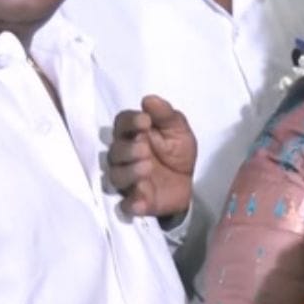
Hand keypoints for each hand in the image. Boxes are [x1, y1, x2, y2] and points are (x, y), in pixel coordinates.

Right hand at [108, 95, 196, 217]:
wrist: (190, 183)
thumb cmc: (177, 152)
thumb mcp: (179, 131)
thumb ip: (166, 115)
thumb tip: (148, 99)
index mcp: (133, 135)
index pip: (121, 124)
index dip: (129, 122)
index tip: (145, 121)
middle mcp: (124, 157)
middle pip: (114, 151)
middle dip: (127, 149)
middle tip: (144, 149)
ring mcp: (128, 180)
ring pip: (115, 176)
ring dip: (129, 171)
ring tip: (147, 167)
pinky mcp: (135, 202)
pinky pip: (125, 204)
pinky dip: (132, 203)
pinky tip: (141, 199)